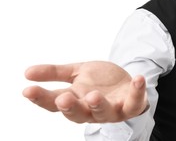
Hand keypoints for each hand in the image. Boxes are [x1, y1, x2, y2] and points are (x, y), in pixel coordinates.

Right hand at [23, 61, 147, 122]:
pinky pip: (134, 102)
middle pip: (78, 114)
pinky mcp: (130, 105)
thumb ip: (55, 73)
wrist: (125, 82)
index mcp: (75, 101)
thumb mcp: (77, 72)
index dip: (42, 98)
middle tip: (63, 98)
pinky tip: (137, 79)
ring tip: (94, 95)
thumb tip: (26, 72)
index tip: (28, 90)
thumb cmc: (99, 81)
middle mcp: (91, 110)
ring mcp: (112, 110)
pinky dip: (137, 91)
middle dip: (70, 107)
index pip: (54, 104)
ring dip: (99, 105)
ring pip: (104, 113)